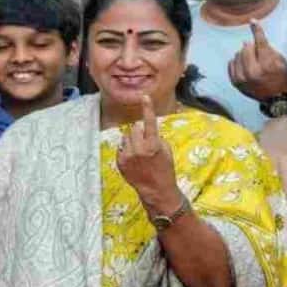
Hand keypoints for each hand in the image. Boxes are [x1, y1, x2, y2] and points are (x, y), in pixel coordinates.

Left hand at [116, 95, 181, 215]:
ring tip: (139, 154)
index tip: (144, 96)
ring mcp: (128, 156)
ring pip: (126, 137)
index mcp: (153, 144)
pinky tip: (133, 161)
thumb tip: (145, 128)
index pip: (149, 122)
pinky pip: (121, 148)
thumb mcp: (166, 150)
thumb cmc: (165, 169)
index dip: (147, 108)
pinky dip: (126, 150)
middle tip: (145, 144)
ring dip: (131, 141)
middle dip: (139, 133)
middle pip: (134, 128)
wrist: (156, 190)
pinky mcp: (120, 162)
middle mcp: (139, 149)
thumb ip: (156, 137)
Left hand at [228, 22, 286, 100]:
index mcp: (267, 64)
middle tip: (258, 54)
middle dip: (251, 47)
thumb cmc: (280, 75)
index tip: (252, 21)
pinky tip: (244, 66)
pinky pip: (231, 64)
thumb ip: (266, 48)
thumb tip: (250, 41)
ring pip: (237, 55)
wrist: (277, 97)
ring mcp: (242, 78)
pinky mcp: (236, 82)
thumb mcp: (280, 60)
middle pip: (246, 47)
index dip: (256, 30)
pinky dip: (237, 62)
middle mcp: (253, 71)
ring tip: (252, 62)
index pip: (259, 42)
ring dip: (244, 55)